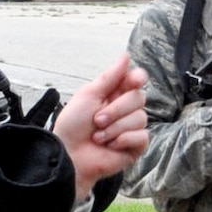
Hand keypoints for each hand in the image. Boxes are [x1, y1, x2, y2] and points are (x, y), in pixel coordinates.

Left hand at [54, 53, 148, 196]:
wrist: (70, 155)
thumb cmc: (73, 126)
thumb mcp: (88, 95)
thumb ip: (109, 77)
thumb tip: (126, 56)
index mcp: (115, 94)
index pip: (137, 80)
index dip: (138, 78)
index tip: (133, 81)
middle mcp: (126, 109)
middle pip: (139, 98)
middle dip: (116, 110)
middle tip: (97, 120)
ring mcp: (132, 128)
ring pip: (140, 118)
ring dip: (115, 128)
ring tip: (98, 137)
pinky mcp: (136, 146)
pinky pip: (142, 136)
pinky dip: (123, 140)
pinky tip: (110, 146)